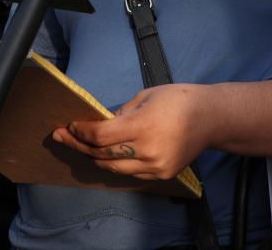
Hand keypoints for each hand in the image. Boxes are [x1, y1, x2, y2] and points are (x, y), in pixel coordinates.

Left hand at [52, 84, 210, 180]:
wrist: (209, 118)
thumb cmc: (176, 99)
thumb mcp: (144, 97)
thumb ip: (121, 114)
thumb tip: (101, 125)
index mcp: (142, 126)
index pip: (101, 136)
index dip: (82, 132)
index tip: (71, 125)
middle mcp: (147, 151)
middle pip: (103, 155)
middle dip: (79, 145)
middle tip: (62, 136)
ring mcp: (155, 167)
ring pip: (114, 168)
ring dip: (94, 157)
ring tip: (79, 146)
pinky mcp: (161, 175)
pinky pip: (131, 172)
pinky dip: (115, 164)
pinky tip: (104, 155)